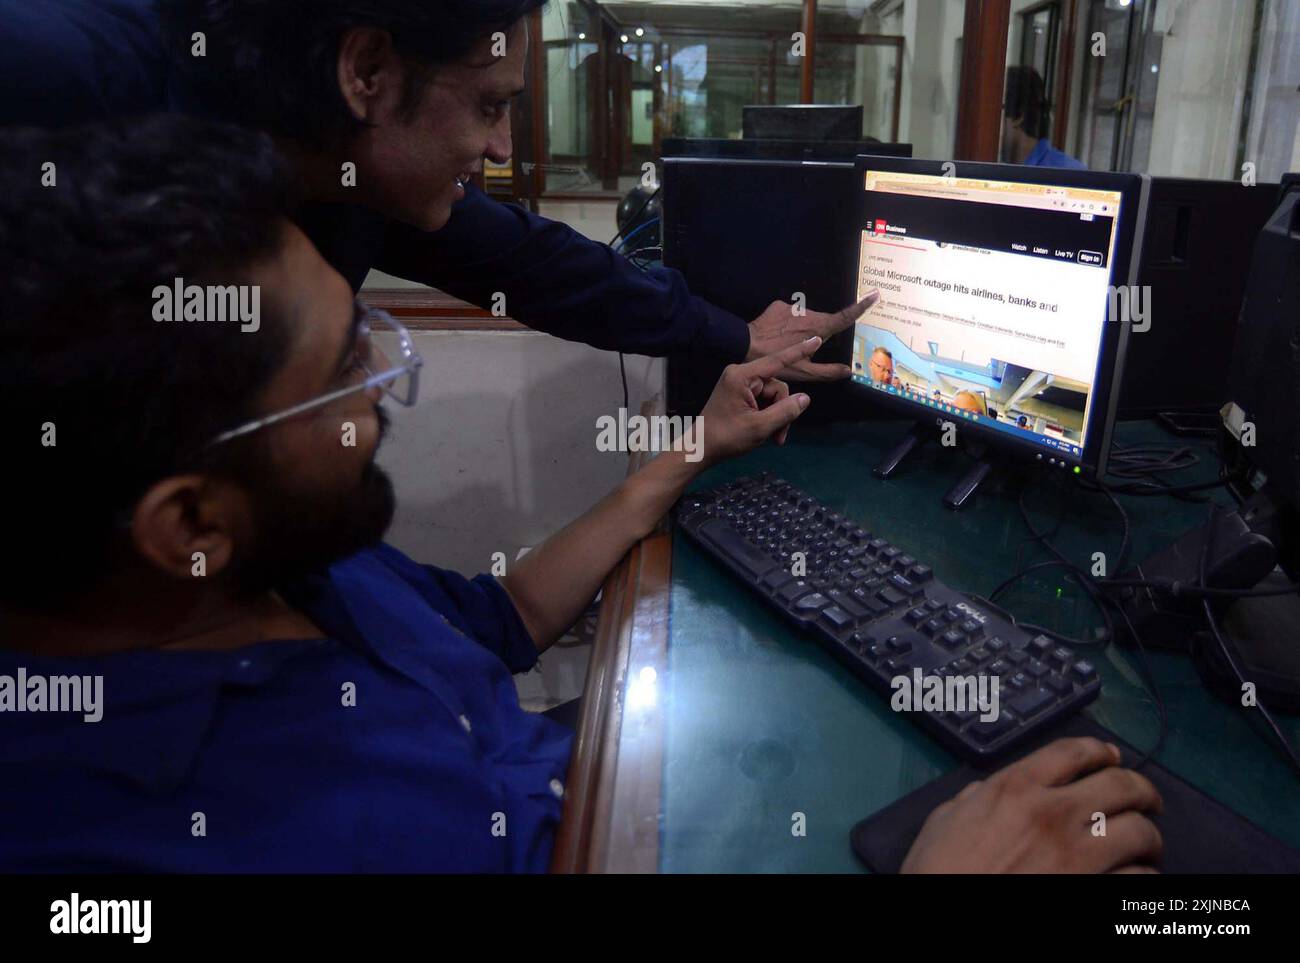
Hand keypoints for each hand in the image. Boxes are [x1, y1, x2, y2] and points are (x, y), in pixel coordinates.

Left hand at [693, 337, 820, 467]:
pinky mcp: (740, 394)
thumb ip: (785, 412)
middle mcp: (741, 375)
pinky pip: (764, 401)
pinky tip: (764, 432)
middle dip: (782, 412)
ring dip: (776, 418)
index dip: (799, 352)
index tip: (817, 340)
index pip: (777, 361)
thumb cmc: (726, 438)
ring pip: (773, 397)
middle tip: (778, 437)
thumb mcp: (759, 427)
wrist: (700, 450)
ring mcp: (740, 384)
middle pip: (777, 387)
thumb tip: (805, 398)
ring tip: (771, 438)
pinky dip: (768, 417)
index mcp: (742, 376)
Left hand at [745, 290, 879, 381]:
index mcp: (820, 328)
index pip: (845, 317)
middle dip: (817, 335)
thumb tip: (848, 371)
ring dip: (801, 331)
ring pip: (805, 320)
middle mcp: (810, 314)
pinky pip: (790, 315)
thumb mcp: (804, 373)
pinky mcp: (780, 305)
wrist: (745, 344)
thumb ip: (828, 371)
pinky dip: (787, 325)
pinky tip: (776, 336)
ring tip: (785, 344)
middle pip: (822, 323)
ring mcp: (795, 307)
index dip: (861, 307)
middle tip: (802, 350)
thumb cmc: (776, 361)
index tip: (875, 294)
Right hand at [901, 737, 1163, 873]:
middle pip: (1121, 784)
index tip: (1111, 757)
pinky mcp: (1093, 891)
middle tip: (1146, 800)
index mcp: (1015, 788)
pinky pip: (1140, 879)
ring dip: (1147, 837)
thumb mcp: (945, 820)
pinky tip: (1133, 877)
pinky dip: (1141, 876)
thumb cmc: (936, 871)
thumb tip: (991, 791)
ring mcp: (1078, 856)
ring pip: (1140, 831)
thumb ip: (976, 798)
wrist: (943, 916)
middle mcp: (1054, 812)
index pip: (1073, 751)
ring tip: (1144, 845)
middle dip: (1141, 790)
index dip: (1100, 751)